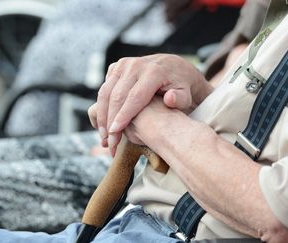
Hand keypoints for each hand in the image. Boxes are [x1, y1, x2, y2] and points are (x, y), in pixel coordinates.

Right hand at [93, 54, 211, 154]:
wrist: (174, 67)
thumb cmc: (181, 86)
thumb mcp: (187, 94)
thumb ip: (180, 99)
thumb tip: (169, 99)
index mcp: (154, 71)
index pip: (135, 97)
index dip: (123, 116)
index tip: (115, 133)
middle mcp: (136, 65)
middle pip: (117, 96)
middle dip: (110, 121)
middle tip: (109, 142)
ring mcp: (123, 65)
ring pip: (105, 92)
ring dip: (102, 117)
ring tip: (104, 137)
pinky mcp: (116, 67)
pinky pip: (104, 89)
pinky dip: (101, 108)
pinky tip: (103, 125)